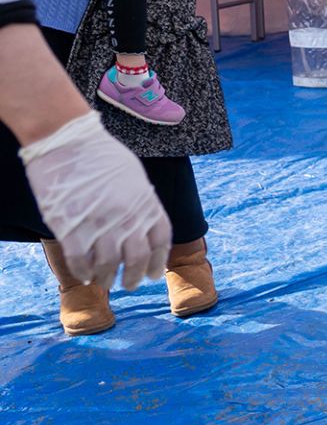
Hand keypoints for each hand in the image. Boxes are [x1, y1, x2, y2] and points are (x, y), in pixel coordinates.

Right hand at [18, 111, 169, 289]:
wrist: (67, 139)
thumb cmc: (98, 153)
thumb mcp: (132, 175)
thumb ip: (140, 200)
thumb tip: (141, 221)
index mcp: (147, 202)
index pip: (161, 240)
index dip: (158, 261)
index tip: (154, 274)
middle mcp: (128, 217)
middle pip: (137, 258)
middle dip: (135, 277)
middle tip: (130, 285)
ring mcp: (100, 224)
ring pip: (108, 265)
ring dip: (107, 279)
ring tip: (104, 284)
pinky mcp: (71, 228)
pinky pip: (80, 261)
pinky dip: (83, 273)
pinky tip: (83, 276)